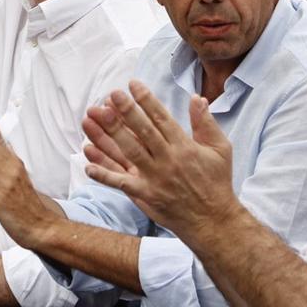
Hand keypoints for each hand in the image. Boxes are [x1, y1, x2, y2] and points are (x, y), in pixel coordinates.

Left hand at [82, 81, 237, 238]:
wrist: (213, 221)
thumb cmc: (216, 182)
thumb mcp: (220, 149)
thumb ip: (205, 123)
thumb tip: (198, 98)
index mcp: (184, 147)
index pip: (161, 118)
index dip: (146, 100)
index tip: (132, 84)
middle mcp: (168, 161)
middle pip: (142, 132)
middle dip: (126, 111)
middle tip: (111, 94)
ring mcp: (154, 179)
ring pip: (128, 152)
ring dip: (108, 135)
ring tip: (93, 118)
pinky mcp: (145, 196)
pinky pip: (121, 183)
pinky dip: (103, 174)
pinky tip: (87, 161)